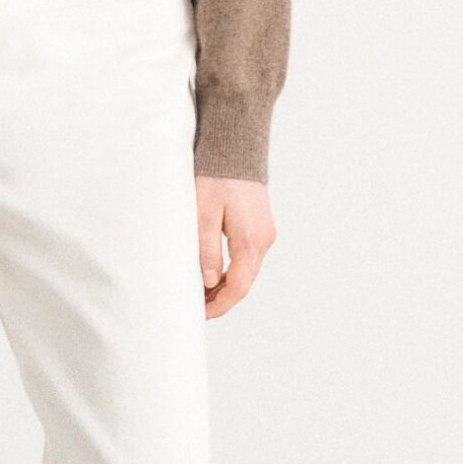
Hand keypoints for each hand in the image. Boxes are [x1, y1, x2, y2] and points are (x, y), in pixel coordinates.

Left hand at [195, 176, 275, 316]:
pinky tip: (214, 274)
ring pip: (246, 272)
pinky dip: (231, 271)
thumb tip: (208, 281)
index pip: (238, 286)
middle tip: (198, 308)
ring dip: (226, 286)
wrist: (236, 149)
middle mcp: (263, 240)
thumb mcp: (203, 213)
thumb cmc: (217, 176)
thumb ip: (206, 249)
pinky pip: (247, 259)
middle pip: (244, 283)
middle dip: (222, 299)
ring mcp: (264, 234)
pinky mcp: (260, 227)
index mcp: (251, 241)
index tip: (202, 314)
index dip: (219, 305)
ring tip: (201, 294)